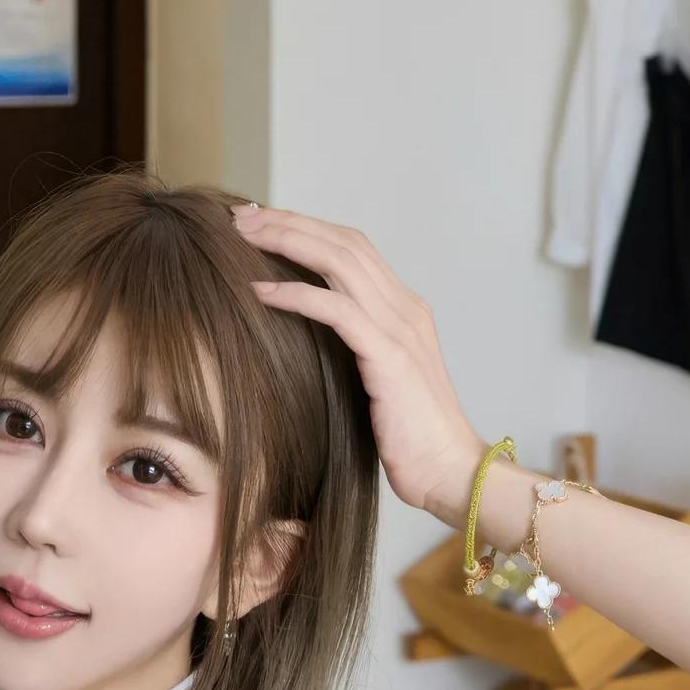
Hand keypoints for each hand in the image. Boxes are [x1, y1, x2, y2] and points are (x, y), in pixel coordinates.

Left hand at [232, 204, 483, 520]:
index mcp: (403, 309)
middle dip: (289, 222)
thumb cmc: (410, 440)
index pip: (352, 247)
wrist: (450, 471)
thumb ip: (355, 351)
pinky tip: (261, 292)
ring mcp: (400, 329)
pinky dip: (297, 295)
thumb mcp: (378, 382)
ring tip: (243, 237)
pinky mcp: (390, 357)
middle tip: (240, 217)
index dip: (306, 227)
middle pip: (343, 242)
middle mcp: (405, 308)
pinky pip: (337, 311)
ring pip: (340, 263)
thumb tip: (309, 343)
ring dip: (288, 242)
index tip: (261, 223)